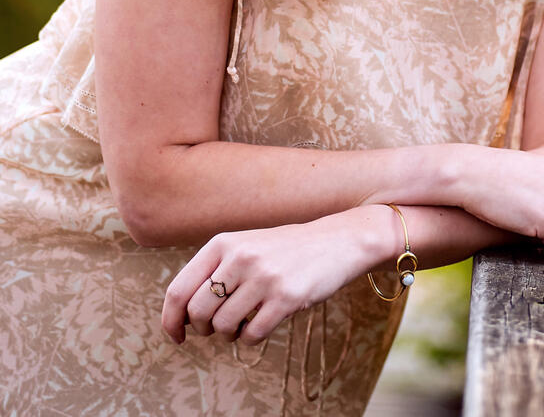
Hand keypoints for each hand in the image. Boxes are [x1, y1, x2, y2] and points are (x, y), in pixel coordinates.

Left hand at [161, 209, 382, 346]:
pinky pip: (251, 336)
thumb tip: (181, 316)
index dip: (170, 320)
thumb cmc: (284, 250)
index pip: (179, 289)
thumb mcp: (244, 246)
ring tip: (243, 323)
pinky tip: (261, 324)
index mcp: (223, 243)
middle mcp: (241, 256)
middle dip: (204, 329)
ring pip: (222, 327)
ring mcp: (264, 277)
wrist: (336, 241)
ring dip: (229, 334)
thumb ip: (214, 271)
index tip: (176, 335)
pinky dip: (250, 338)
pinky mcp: (286, 297)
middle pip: (198, 313)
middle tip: (218, 327)